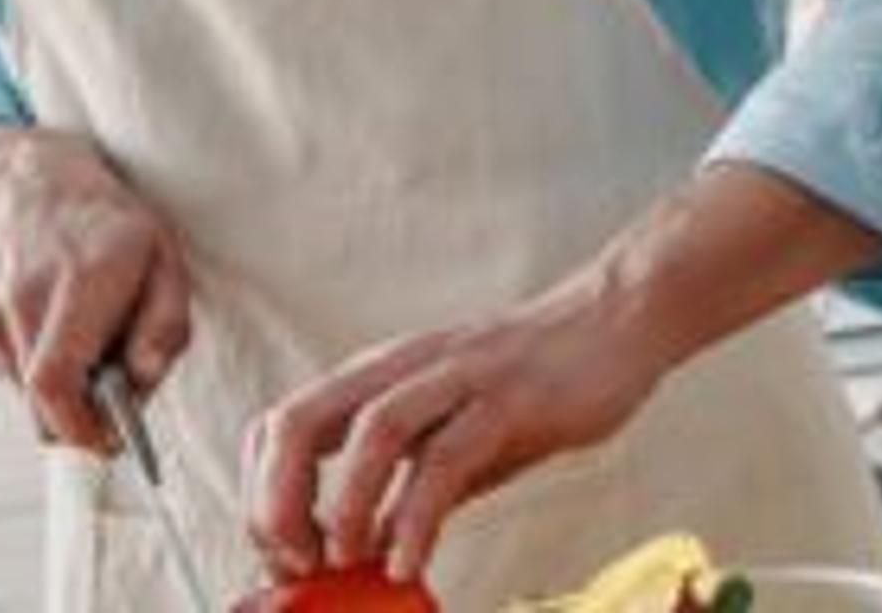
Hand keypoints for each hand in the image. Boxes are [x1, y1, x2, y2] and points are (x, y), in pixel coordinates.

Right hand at [0, 123, 192, 454]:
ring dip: (65, 392)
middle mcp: (28, 297)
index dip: (79, 428)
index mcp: (84, 280)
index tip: (110, 441)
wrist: (31, 187)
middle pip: (42, 402)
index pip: (56, 380)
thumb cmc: (112, 229)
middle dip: (82, 419)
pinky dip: (42, 373)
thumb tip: (142, 382)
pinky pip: (15, 378)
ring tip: (88, 342)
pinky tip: (58, 332)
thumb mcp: (166, 261)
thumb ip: (165, 326)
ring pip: (30, 396)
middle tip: (112, 400)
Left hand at [242, 285, 662, 585]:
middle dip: (276, 503)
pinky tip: (410, 559)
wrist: (621, 318)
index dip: (260, 495)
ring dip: (342, 506)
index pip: (279, 425)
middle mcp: (403, 369)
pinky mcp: (510, 397)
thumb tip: (369, 553)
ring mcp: (456, 378)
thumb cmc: (538, 379)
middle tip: (294, 565)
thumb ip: (410, 490)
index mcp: (379, 377)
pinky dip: (416, 517)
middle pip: (298, 422)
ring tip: (345, 562)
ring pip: (369, 432)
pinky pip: (448, 458)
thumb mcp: (459, 438)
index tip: (283, 556)